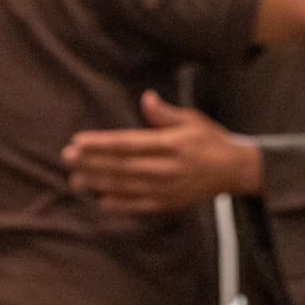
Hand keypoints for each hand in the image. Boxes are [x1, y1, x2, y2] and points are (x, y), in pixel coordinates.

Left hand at [62, 90, 261, 213]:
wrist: (236, 171)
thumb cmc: (212, 141)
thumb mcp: (193, 120)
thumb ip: (166, 113)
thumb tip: (146, 98)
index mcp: (172, 144)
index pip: (128, 143)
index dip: (100, 143)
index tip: (78, 141)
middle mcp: (167, 168)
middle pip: (121, 166)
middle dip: (92, 162)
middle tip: (68, 158)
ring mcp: (167, 189)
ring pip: (126, 187)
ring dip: (98, 183)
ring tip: (77, 179)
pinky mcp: (169, 204)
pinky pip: (138, 206)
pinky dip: (118, 204)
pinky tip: (100, 199)